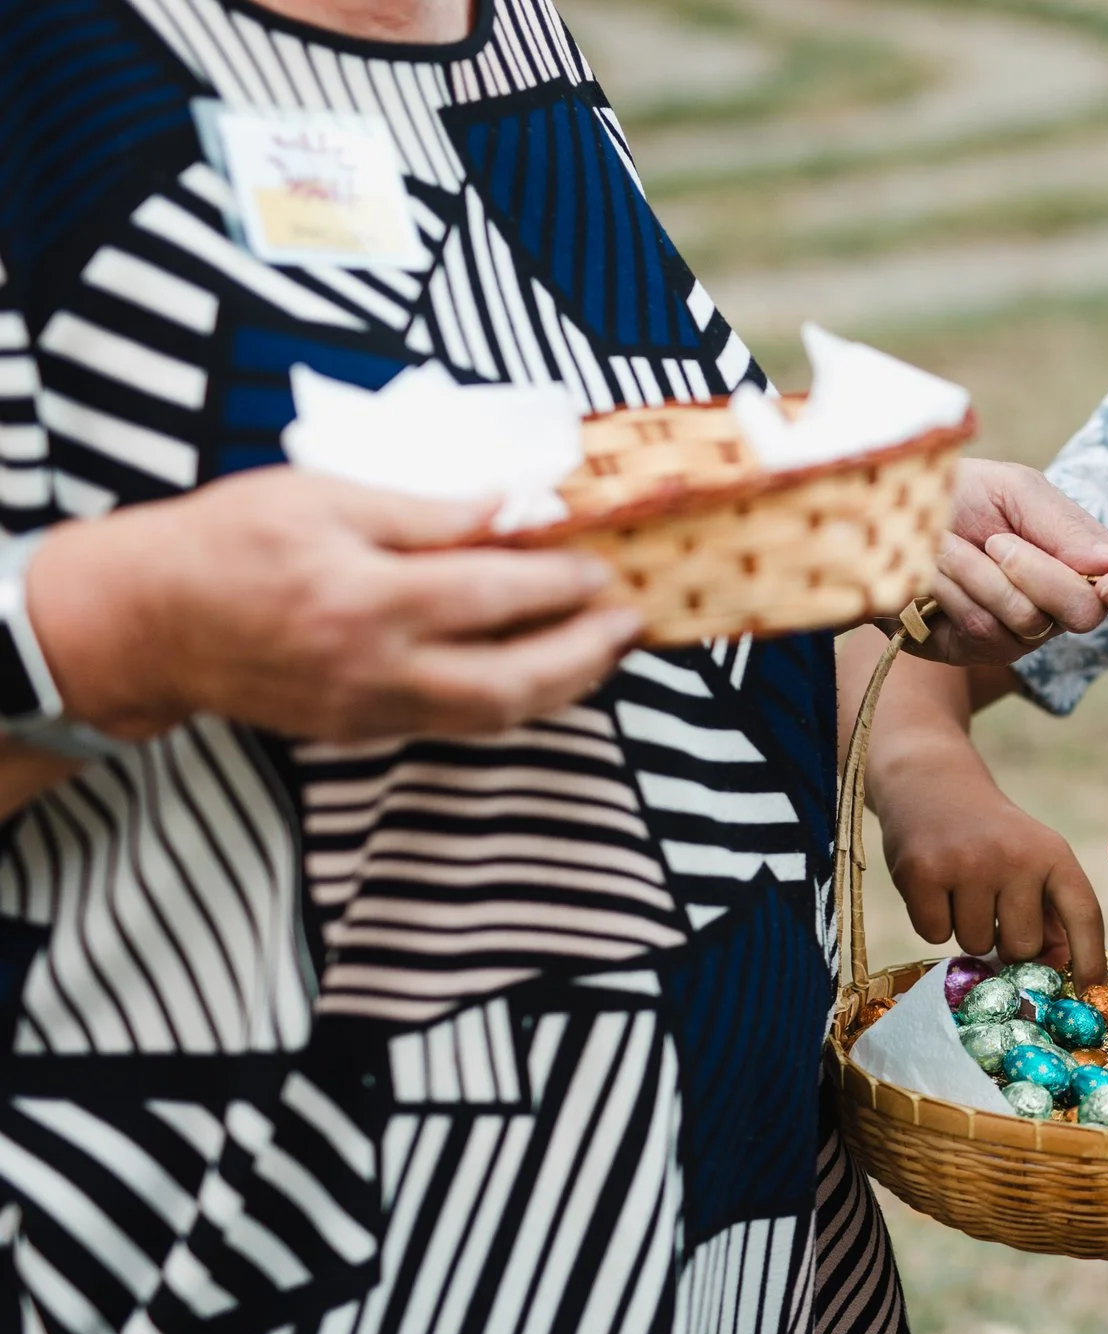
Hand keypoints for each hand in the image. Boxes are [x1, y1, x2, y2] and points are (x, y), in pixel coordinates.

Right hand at [29, 468, 641, 743]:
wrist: (144, 622)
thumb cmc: (227, 540)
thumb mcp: (320, 495)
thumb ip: (424, 511)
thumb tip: (512, 507)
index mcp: (365, 598)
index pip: (494, 594)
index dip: (560, 582)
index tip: (603, 565)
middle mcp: (375, 668)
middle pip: (512, 679)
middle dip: (584, 652)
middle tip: (629, 619)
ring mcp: (369, 711)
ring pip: (493, 715)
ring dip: (561, 685)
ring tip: (606, 649)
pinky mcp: (361, 732)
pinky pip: (458, 723)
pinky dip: (511, 698)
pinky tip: (541, 670)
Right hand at [877, 751, 1107, 982]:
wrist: (931, 782)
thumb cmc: (990, 836)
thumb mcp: (1033, 858)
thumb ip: (1052, 912)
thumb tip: (1063, 970)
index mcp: (1052, 853)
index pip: (1083, 915)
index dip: (1090, 958)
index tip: (1089, 993)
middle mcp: (1015, 857)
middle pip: (1022, 947)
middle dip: (1008, 942)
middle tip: (994, 907)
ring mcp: (966, 864)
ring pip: (976, 945)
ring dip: (968, 930)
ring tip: (962, 888)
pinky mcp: (921, 872)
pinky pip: (935, 936)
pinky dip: (933, 922)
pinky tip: (935, 887)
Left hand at [914, 459, 1107, 664]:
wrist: (889, 514)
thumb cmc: (963, 495)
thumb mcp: (1018, 492)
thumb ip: (1068, 528)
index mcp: (1082, 566)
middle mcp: (1057, 608)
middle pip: (1082, 614)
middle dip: (1038, 571)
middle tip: (997, 540)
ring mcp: (1018, 635)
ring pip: (1027, 620)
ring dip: (981, 572)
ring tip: (951, 544)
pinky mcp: (973, 650)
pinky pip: (982, 628)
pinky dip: (954, 588)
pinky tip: (934, 569)